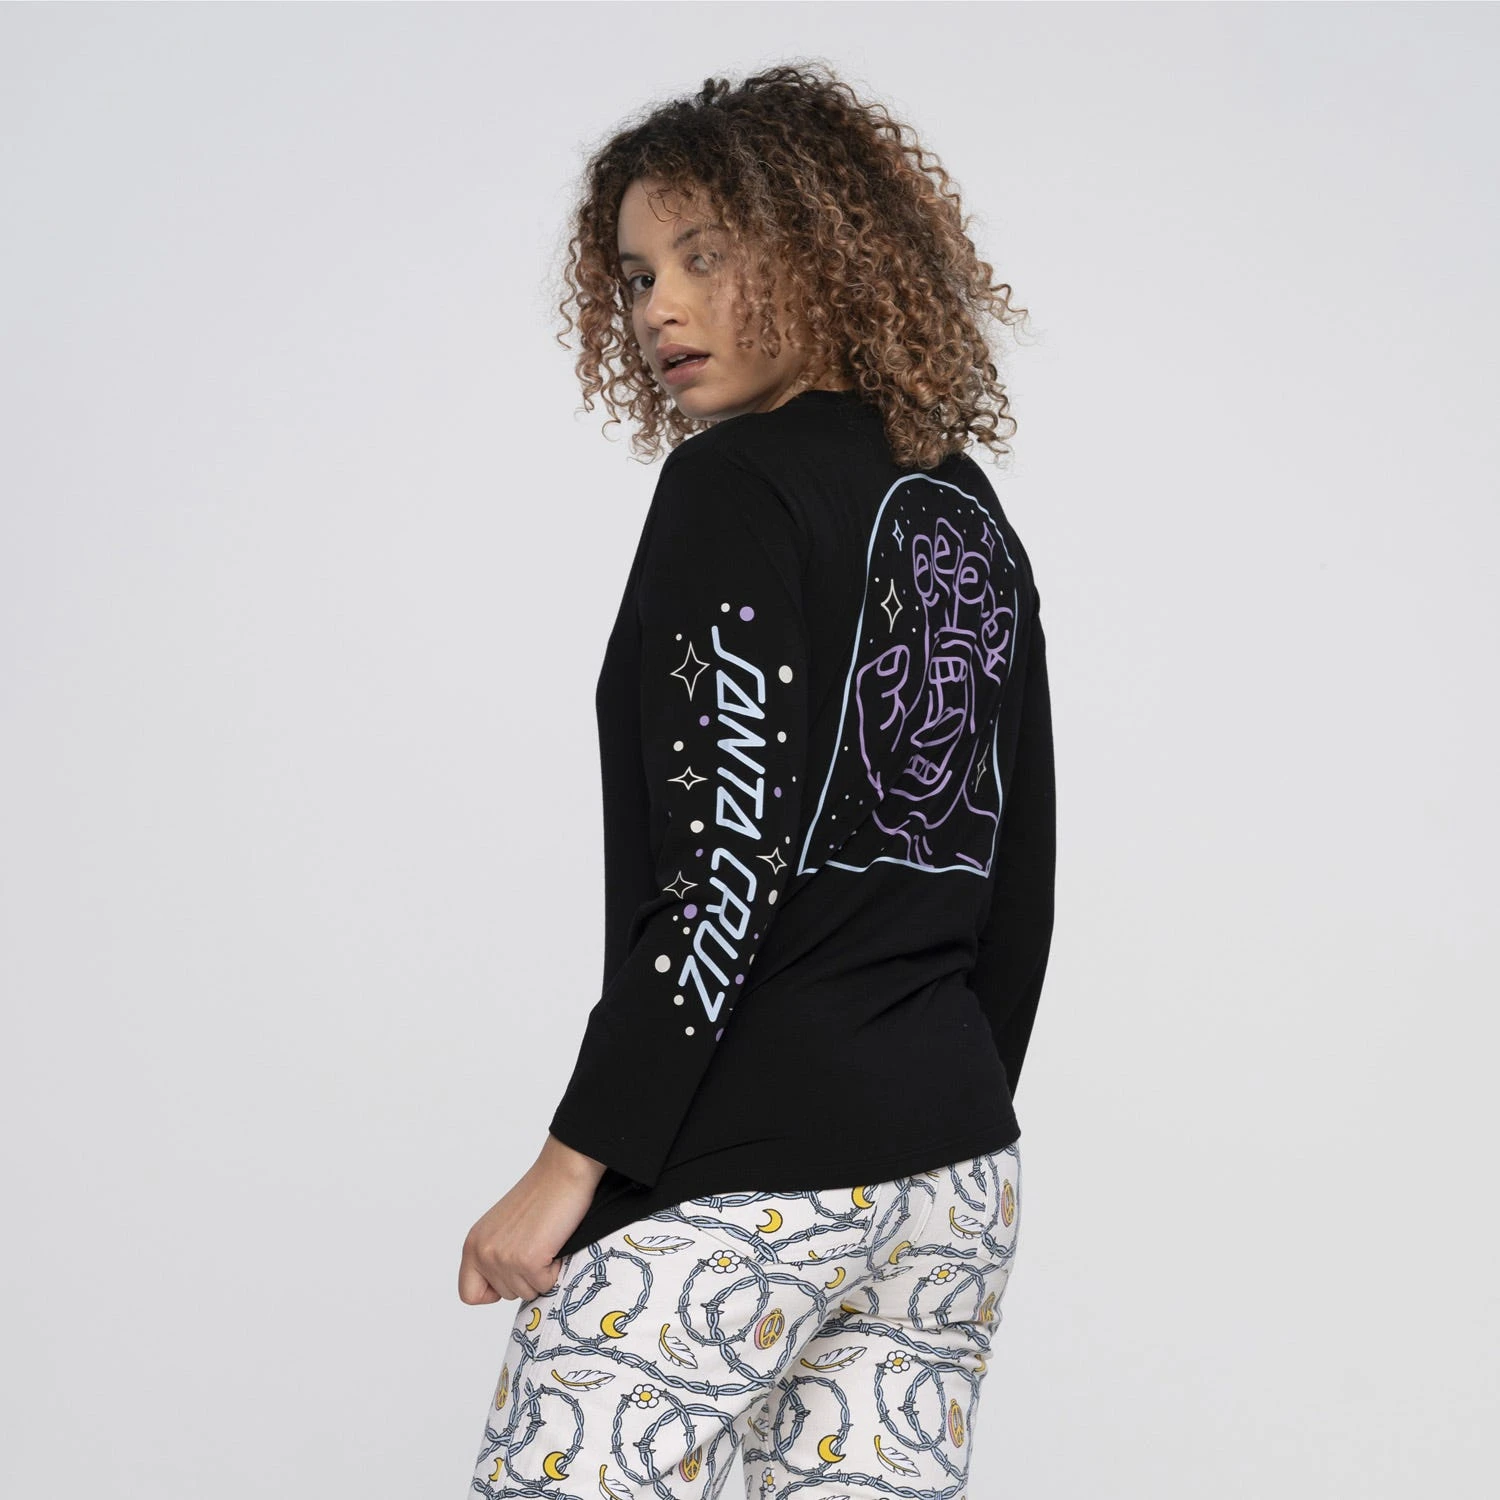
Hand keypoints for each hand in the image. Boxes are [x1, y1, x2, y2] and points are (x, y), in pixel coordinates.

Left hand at [457, 1134, 607, 1303]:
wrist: (562, 1172)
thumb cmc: (541, 1195)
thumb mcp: (502, 1228)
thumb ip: (493, 1255)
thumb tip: (502, 1287)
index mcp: (473, 1244)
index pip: (469, 1293)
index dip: (493, 1290)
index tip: (512, 1273)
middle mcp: (482, 1252)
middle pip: (505, 1295)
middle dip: (526, 1277)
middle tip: (536, 1244)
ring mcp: (503, 1258)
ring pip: (527, 1293)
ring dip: (541, 1273)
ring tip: (545, 1241)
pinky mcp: (527, 1260)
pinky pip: (546, 1285)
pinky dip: (556, 1268)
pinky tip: (554, 1242)